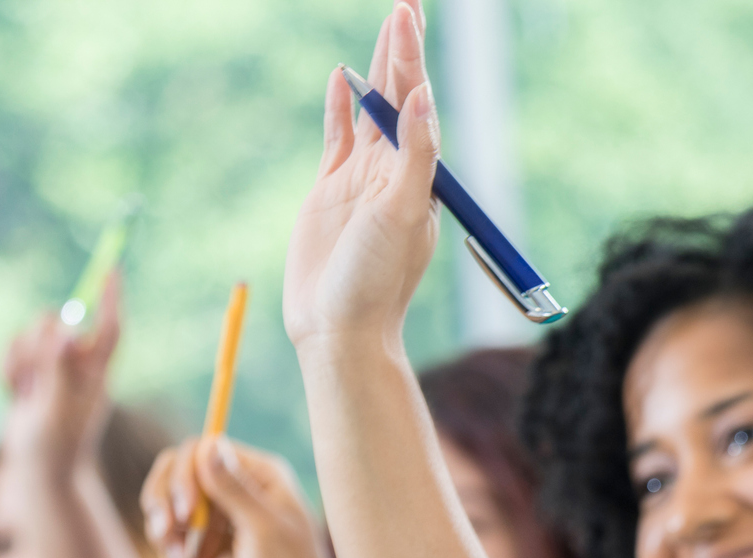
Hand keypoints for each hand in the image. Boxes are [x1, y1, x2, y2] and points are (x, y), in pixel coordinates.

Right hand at [0, 271, 121, 495]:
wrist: (39, 475)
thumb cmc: (55, 450)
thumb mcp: (57, 410)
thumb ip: (59, 370)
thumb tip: (69, 330)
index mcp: (97, 374)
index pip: (109, 327)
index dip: (111, 297)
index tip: (112, 266)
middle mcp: (78, 368)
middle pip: (59, 324)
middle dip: (38, 338)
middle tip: (32, 371)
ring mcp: (53, 372)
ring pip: (31, 336)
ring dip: (19, 357)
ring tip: (23, 390)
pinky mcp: (30, 379)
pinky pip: (12, 353)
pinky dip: (7, 369)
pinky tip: (14, 392)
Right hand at [142, 440, 343, 557]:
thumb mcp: (264, 529)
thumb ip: (232, 488)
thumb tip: (209, 441)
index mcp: (262, 476)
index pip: (204, 450)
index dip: (187, 473)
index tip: (186, 510)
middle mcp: (238, 490)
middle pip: (178, 469)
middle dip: (166, 497)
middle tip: (167, 530)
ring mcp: (218, 518)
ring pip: (168, 500)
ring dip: (164, 525)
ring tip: (175, 554)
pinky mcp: (202, 546)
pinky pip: (168, 532)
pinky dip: (169, 547)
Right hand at [283, 1, 443, 350]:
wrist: (339, 330)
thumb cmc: (375, 281)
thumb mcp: (401, 215)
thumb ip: (415, 157)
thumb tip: (423, 99)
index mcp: (418, 175)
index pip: (417, 102)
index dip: (411, 57)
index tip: (407, 14)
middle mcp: (393, 171)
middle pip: (399, 96)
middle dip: (401, 48)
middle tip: (407, 1)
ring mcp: (360, 180)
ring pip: (371, 110)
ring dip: (378, 70)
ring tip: (388, 26)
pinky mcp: (329, 192)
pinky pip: (338, 137)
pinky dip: (340, 106)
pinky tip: (340, 77)